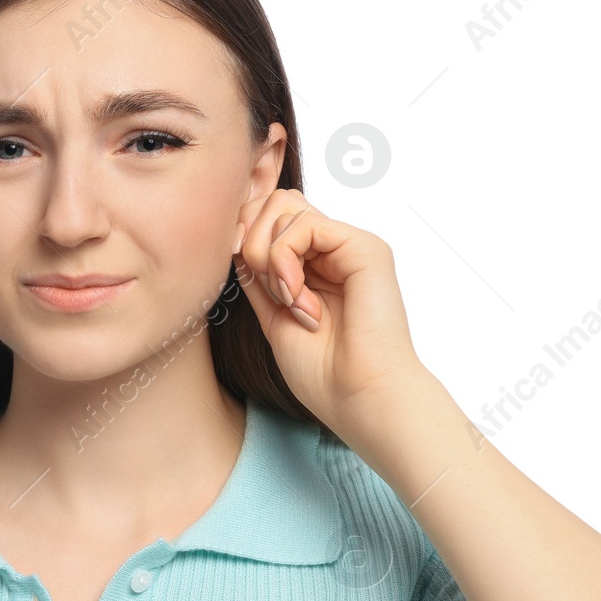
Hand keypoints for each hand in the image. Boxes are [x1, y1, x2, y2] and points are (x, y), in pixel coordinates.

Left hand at [231, 188, 428, 441]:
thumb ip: (258, 276)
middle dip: (252, 241)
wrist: (360, 399)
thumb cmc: (324, 373)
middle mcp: (335, 248)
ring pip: (283, 207)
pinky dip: (284, 260)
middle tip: (268, 291)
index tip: (245, 277)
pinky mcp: (364, 247)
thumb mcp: (273, 316)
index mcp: (317, 264)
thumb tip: (236, 239)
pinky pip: (304, 224)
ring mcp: (350, 245)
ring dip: (268, 258)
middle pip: (274, 201)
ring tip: (289, 302)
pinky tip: (298, 299)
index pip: (270, 218)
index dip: (245, 237)